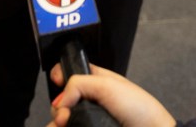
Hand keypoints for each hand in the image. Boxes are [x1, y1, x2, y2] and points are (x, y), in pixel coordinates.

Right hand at [47, 63, 175, 126]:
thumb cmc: (138, 108)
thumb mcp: (107, 85)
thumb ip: (78, 84)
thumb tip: (60, 100)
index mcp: (96, 80)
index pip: (70, 73)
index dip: (60, 76)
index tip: (57, 82)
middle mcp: (90, 100)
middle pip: (61, 101)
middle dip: (58, 106)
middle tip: (64, 114)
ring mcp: (89, 119)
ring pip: (61, 120)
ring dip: (57, 122)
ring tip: (63, 125)